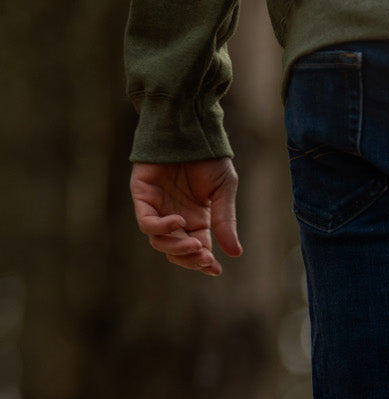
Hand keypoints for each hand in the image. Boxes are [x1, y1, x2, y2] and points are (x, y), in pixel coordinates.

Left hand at [130, 159, 241, 276]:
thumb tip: (235, 253)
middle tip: (206, 258)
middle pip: (175, 251)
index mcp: (196, 219)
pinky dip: (161, 228)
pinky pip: (146, 222)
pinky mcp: (142, 194)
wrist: (189, 128)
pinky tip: (179, 222)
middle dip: (190, 259)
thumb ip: (225, 221)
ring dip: (178, 248)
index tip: (215, 269)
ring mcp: (157, 207)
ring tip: (197, 245)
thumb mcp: (224, 191)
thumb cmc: (208, 157)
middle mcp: (176, 216)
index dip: (204, 263)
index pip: (197, 250)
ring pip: (159, 242)